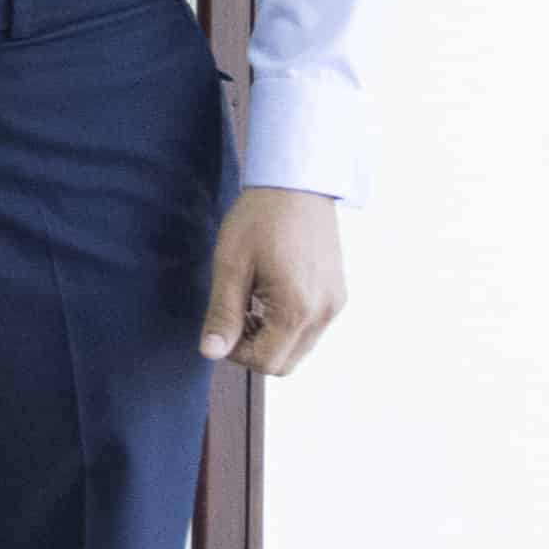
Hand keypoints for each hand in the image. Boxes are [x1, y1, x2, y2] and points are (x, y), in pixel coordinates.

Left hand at [201, 185, 346, 373]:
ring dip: (271, 338)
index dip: (236, 354)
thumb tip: (210, 353)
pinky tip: (267, 295)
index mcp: (299, 309)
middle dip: (254, 349)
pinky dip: (287, 324)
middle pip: (286, 363)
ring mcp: (336, 303)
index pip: (267, 363)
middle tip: (233, 314)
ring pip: (300, 347)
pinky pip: (312, 327)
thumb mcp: (230, 266)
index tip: (221, 326)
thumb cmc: (259, 220)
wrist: (297, 185)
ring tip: (249, 302)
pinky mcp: (338, 293)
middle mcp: (326, 312)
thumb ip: (223, 314)